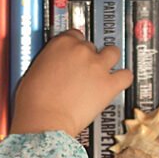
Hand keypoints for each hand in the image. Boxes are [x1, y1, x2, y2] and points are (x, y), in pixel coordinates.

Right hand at [9, 30, 132, 137]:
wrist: (44, 122)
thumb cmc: (33, 104)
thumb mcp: (33, 73)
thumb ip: (48, 64)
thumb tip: (52, 68)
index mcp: (61, 44)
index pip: (74, 35)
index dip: (75, 47)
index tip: (74, 55)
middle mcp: (81, 51)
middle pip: (92, 46)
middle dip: (89, 58)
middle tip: (84, 72)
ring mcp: (97, 66)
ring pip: (113, 53)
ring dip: (109, 61)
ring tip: (105, 71)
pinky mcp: (108, 85)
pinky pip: (126, 76)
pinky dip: (123, 79)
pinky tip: (117, 84)